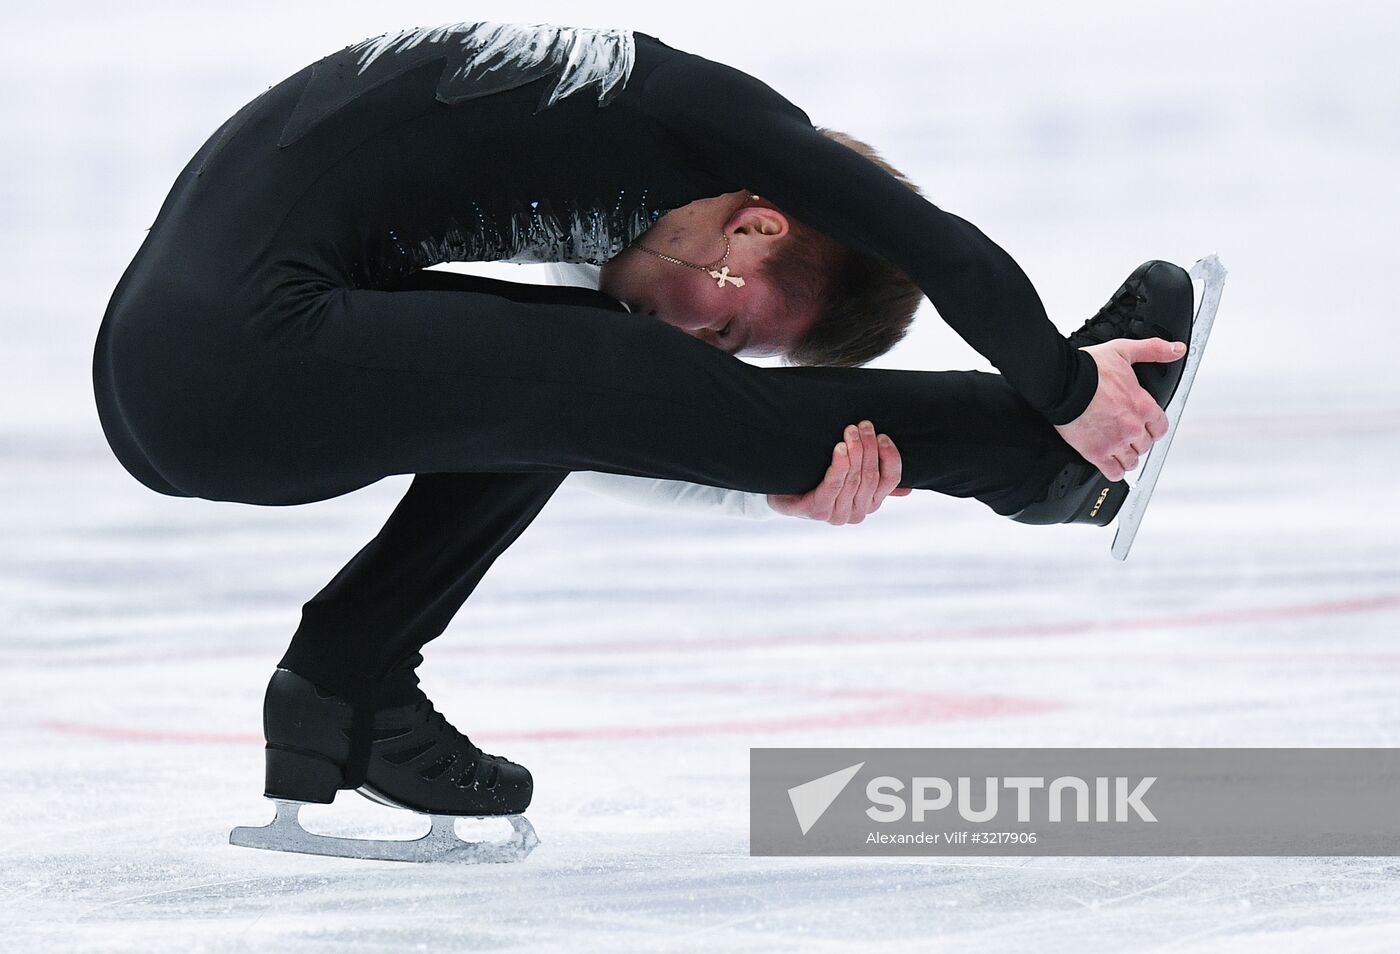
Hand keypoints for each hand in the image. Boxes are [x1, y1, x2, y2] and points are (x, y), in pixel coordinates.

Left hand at [767, 420, 912, 523]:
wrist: (782, 494)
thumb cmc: (819, 481)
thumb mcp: (850, 480)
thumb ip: (876, 483)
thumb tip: (906, 490)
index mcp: (871, 503)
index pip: (891, 479)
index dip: (890, 457)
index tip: (883, 435)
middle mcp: (858, 512)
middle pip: (871, 476)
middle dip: (869, 447)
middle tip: (863, 425)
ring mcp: (838, 515)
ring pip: (854, 479)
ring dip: (855, 451)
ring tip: (850, 430)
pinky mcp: (818, 511)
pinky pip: (834, 485)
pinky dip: (839, 465)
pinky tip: (840, 448)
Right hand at [1053, 338, 1183, 479]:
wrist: (1063, 384)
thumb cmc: (1088, 369)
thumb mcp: (1124, 351)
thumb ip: (1154, 350)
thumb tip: (1177, 349)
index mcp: (1143, 405)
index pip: (1160, 428)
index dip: (1152, 428)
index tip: (1144, 426)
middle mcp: (1132, 427)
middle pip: (1145, 446)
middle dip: (1137, 441)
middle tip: (1125, 435)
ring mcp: (1115, 442)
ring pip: (1131, 461)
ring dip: (1126, 457)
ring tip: (1118, 451)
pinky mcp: (1096, 453)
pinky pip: (1113, 472)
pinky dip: (1114, 472)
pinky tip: (1109, 464)